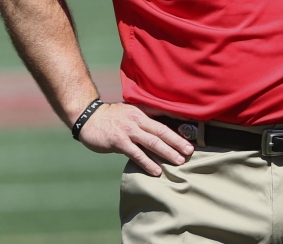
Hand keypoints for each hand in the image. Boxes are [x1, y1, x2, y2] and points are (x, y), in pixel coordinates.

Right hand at [77, 102, 193, 175]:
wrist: (89, 118)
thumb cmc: (112, 118)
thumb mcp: (131, 113)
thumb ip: (145, 120)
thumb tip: (162, 131)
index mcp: (143, 112)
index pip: (164, 118)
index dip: (179, 125)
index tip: (193, 133)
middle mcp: (138, 120)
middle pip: (162, 131)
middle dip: (178, 141)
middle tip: (190, 151)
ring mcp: (129, 131)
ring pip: (152, 142)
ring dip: (167, 152)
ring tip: (179, 161)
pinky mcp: (119, 141)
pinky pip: (136, 154)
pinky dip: (148, 163)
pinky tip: (157, 170)